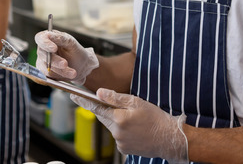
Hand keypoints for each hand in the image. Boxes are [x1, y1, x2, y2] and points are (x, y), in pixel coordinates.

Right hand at [35, 29, 98, 84]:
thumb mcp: (71, 43)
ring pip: (46, 68)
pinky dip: (61, 76)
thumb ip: (61, 38)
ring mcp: (43, 62)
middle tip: (65, 64)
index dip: (45, 43)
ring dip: (61, 71)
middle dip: (55, 61)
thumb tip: (49, 35)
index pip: (40, 38)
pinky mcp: (45, 73)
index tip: (54, 48)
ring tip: (73, 72)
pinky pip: (49, 76)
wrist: (82, 67)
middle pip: (42, 54)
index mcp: (48, 39)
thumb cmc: (76, 52)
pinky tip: (70, 74)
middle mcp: (43, 50)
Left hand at [72, 89, 187, 162]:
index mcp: (119, 118)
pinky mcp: (124, 149)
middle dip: (108, 111)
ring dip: (117, 121)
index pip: (96, 107)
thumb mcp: (137, 102)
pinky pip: (118, 136)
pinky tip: (135, 129)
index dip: (83, 100)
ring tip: (135, 120)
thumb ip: (116, 97)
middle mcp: (116, 132)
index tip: (73, 95)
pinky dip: (123, 131)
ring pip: (112, 126)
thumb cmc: (156, 118)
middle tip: (124, 108)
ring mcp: (120, 142)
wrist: (170, 138)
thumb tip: (99, 93)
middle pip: (104, 117)